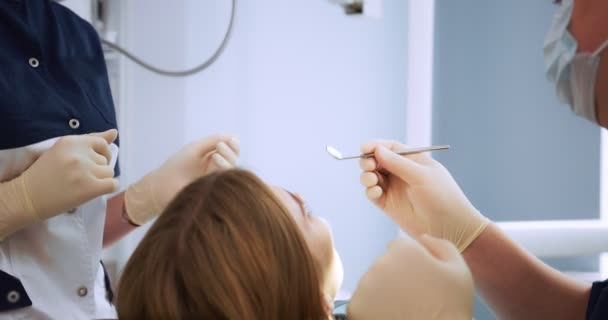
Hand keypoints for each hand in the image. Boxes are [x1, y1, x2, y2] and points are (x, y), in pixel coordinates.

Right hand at [0, 129, 117, 237]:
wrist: (27, 197)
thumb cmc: (45, 174)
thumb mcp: (63, 151)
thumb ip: (90, 141)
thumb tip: (114, 132)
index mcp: (70, 141)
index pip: (101, 143)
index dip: (101, 154)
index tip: (93, 162)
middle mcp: (78, 153)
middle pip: (106, 160)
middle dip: (98, 169)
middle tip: (81, 177)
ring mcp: (84, 170)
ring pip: (109, 173)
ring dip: (101, 180)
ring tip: (83, 185)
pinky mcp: (89, 187)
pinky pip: (113, 185)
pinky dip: (108, 189)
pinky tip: (94, 192)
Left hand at [125, 135, 238, 224]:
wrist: (163, 185)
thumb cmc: (177, 165)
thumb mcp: (196, 148)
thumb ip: (214, 141)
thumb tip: (234, 136)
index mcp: (212, 159)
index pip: (231, 152)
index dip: (234, 145)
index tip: (232, 140)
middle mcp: (216, 170)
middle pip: (234, 160)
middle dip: (231, 152)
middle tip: (220, 146)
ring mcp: (216, 181)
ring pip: (234, 170)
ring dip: (228, 159)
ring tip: (215, 154)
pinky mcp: (216, 191)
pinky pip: (228, 180)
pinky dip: (225, 168)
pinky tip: (215, 160)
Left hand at [348, 235, 473, 319]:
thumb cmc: (451, 308)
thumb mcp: (459, 271)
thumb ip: (440, 246)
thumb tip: (422, 238)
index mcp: (403, 250)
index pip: (399, 249)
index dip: (412, 265)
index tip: (421, 282)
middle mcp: (379, 263)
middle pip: (384, 266)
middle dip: (395, 278)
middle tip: (414, 298)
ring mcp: (365, 286)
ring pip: (372, 285)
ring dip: (383, 294)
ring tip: (403, 309)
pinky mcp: (355, 308)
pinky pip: (362, 304)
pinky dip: (372, 311)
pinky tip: (391, 317)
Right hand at [359, 140, 487, 251]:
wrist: (450, 226)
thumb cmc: (442, 196)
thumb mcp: (421, 175)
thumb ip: (398, 163)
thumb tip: (377, 149)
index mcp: (412, 160)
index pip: (390, 148)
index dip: (375, 146)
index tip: (364, 148)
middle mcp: (401, 172)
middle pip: (377, 160)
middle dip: (368, 161)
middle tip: (368, 166)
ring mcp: (394, 188)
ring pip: (372, 176)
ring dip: (367, 176)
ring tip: (372, 180)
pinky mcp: (388, 204)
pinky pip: (372, 193)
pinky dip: (370, 191)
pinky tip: (376, 192)